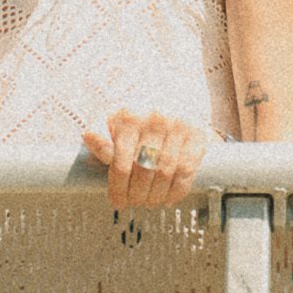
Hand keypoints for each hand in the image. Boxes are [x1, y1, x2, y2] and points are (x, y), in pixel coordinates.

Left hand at [81, 108, 208, 208]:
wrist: (172, 90)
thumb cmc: (137, 112)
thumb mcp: (113, 118)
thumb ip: (100, 133)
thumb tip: (95, 143)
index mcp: (130, 116)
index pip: (121, 164)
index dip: (118, 189)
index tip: (117, 201)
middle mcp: (156, 119)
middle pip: (143, 171)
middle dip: (137, 195)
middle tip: (133, 202)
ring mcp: (179, 126)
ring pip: (165, 173)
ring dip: (156, 196)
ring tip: (149, 202)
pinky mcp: (197, 134)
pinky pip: (187, 170)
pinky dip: (177, 190)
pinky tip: (168, 198)